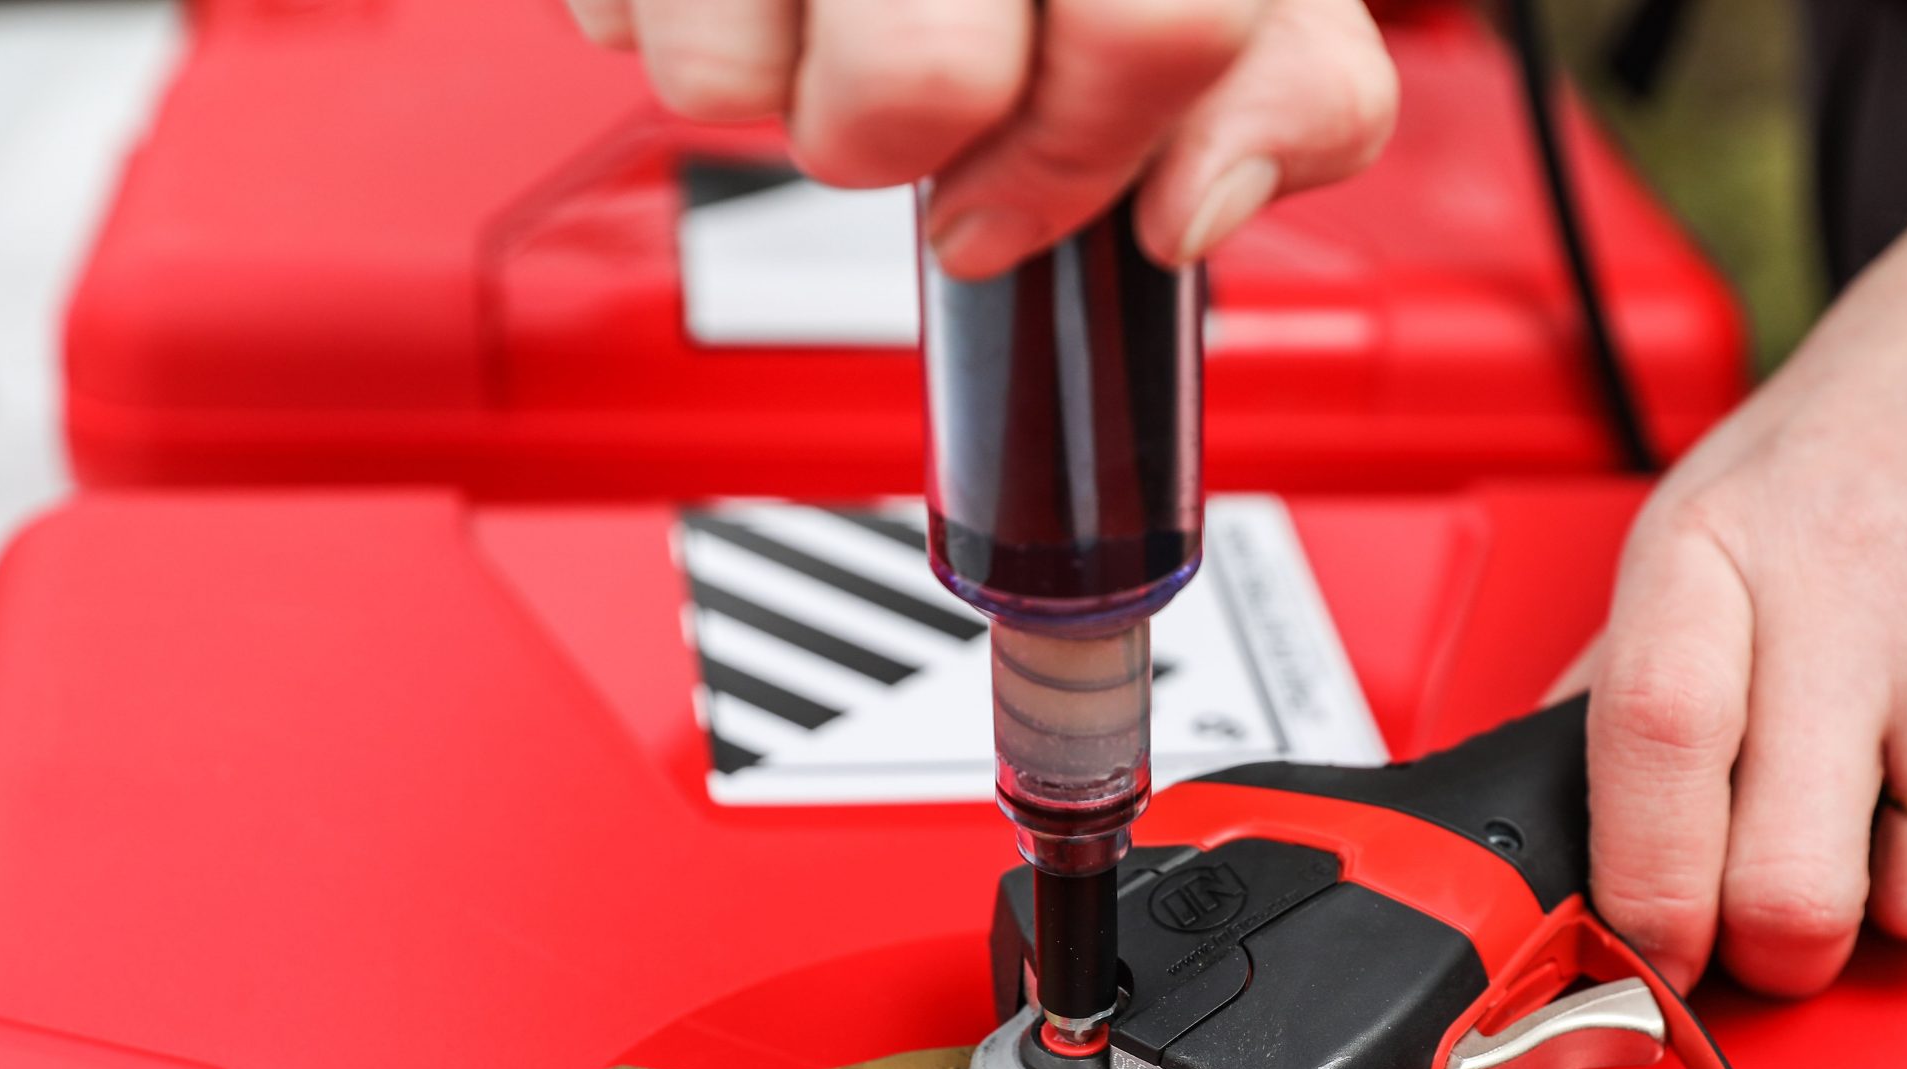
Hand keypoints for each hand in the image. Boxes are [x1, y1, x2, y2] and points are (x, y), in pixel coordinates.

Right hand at [564, 0, 1397, 277]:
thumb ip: (1278, 80)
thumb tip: (1196, 210)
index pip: (1150, 30)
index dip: (1091, 156)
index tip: (1024, 208)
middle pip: (927, 81)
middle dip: (918, 147)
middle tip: (916, 90)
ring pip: (737, 84)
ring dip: (782, 89)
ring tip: (818, 0)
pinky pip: (627, 37)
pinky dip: (675, 24)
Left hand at [1566, 80, 1906, 995]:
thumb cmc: (1876, 419)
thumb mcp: (1713, 507)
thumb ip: (1634, 664)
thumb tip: (1553, 814)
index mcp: (1713, 544)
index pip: (1652, 747)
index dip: (1645, 896)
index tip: (1649, 954)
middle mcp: (1847, 578)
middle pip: (1794, 883)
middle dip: (1785, 954)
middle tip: (1786, 926)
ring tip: (1906, 811)